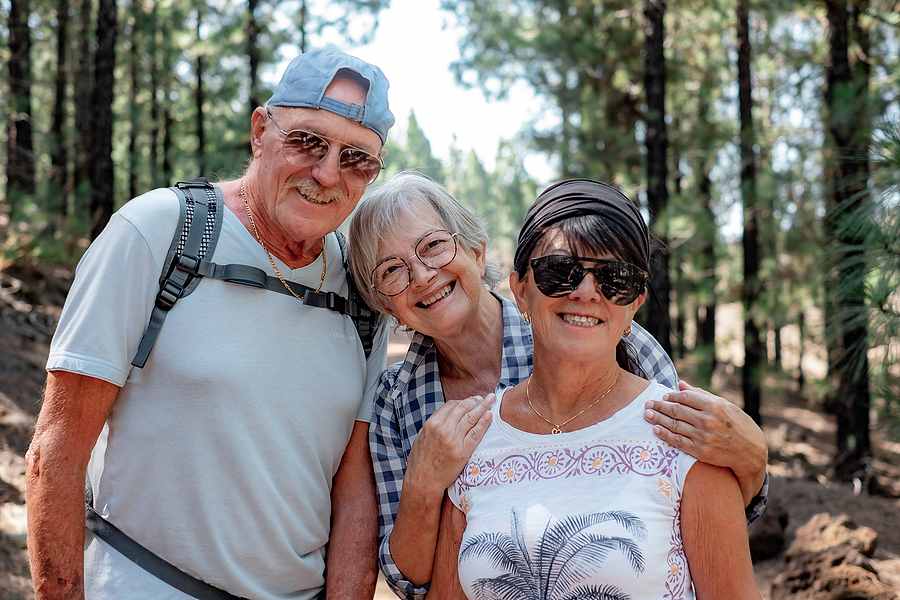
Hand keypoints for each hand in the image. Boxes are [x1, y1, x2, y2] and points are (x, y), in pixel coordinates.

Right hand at [405, 394, 493, 495]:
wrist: (423, 482)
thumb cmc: (420, 462)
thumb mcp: (421, 438)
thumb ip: (433, 426)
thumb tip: (445, 417)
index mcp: (432, 424)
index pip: (451, 405)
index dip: (463, 401)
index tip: (471, 400)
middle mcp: (443, 429)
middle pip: (463, 407)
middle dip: (476, 400)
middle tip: (484, 398)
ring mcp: (453, 440)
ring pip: (472, 417)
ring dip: (484, 406)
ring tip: (491, 400)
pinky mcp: (462, 452)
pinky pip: (476, 433)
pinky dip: (484, 422)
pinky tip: (490, 415)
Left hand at [644, 380, 766, 505]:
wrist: (751, 452)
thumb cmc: (738, 425)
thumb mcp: (724, 405)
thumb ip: (701, 394)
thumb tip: (681, 383)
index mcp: (714, 406)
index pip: (685, 397)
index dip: (672, 396)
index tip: (664, 396)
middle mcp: (707, 420)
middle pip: (676, 411)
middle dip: (659, 406)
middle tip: (648, 404)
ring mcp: (703, 436)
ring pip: (674, 425)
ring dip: (658, 419)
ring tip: (647, 414)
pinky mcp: (700, 451)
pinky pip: (678, 441)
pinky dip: (665, 435)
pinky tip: (655, 429)